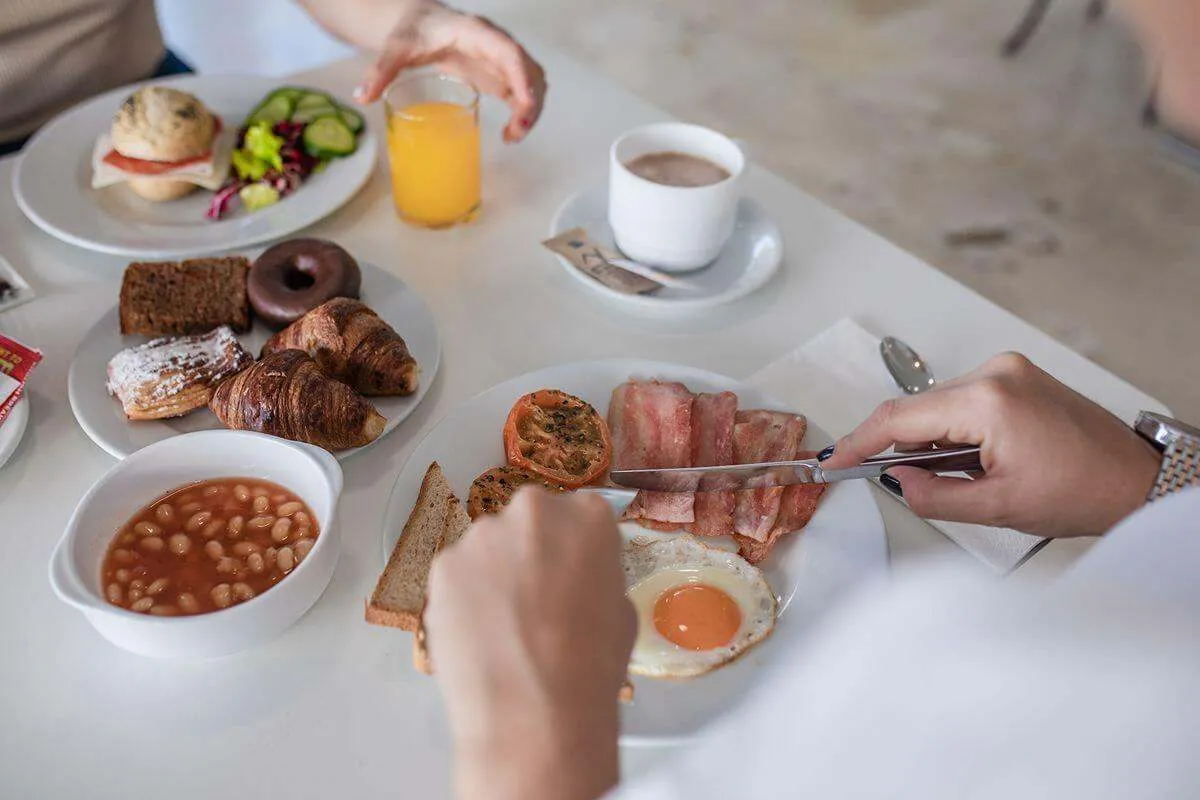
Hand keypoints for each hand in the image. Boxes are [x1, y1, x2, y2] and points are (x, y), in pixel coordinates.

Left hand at [354, 2, 546, 141]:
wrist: (419, 22)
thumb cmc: (411, 31)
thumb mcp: (395, 48)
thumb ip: (380, 70)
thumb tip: (361, 97)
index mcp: (475, 33)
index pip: (508, 52)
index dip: (521, 76)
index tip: (523, 103)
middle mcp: (495, 45)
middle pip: (528, 70)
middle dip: (530, 102)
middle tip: (515, 132)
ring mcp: (500, 61)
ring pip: (531, 83)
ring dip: (530, 110)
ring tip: (512, 137)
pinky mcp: (498, 76)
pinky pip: (522, 93)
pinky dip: (523, 113)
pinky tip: (510, 133)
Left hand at [425, 488, 635, 799]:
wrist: (533, 716)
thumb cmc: (591, 669)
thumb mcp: (620, 611)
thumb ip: (594, 575)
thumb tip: (571, 581)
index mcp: (588, 516)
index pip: (579, 516)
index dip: (572, 551)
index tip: (570, 578)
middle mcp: (532, 510)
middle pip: (529, 523)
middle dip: (530, 553)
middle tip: (535, 602)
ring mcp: (482, 536)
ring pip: (488, 549)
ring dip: (494, 575)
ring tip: (503, 628)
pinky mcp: (442, 566)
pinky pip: (457, 576)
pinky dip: (464, 598)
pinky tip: (478, 636)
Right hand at [823, 353, 1159, 536]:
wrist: (1135, 479)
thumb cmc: (1084, 490)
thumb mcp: (997, 506)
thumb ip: (934, 495)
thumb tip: (899, 480)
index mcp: (988, 401)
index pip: (900, 418)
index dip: (860, 441)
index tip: (836, 458)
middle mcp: (996, 373)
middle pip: (916, 407)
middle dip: (895, 443)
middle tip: (882, 475)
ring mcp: (1008, 370)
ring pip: (937, 403)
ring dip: (928, 437)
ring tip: (953, 475)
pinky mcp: (1016, 376)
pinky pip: (962, 398)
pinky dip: (952, 428)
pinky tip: (968, 457)